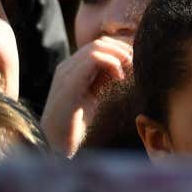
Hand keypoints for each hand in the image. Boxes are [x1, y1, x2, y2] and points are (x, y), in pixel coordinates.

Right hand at [40, 36, 133, 157]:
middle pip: (99, 43)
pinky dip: (112, 63)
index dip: (120, 50)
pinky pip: (93, 59)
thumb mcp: (96, 96)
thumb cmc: (77, 125)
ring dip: (119, 55)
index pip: (99, 46)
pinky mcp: (69, 83)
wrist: (56, 147)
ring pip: (96, 47)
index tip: (135, 62)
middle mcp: (67, 69)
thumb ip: (105, 79)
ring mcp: (65, 74)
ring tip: (129, 69)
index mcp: (72, 71)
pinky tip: (119, 77)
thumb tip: (128, 64)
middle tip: (135, 64)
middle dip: (122, 50)